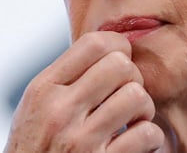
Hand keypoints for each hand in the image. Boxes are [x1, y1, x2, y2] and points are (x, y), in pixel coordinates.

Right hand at [4, 31, 164, 151]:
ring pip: (137, 96)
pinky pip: (146, 134)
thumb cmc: (35, 151)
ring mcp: (79, 141)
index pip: (94, 43)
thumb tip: (109, 48)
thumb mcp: (35, 109)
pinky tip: (138, 144)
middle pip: (120, 65)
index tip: (121, 65)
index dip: (118, 48)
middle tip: (127, 96)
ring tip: (133, 120)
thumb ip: (64, 81)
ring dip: (144, 109)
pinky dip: (151, 139)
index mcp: (42, 90)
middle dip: (132, 79)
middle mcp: (58, 111)